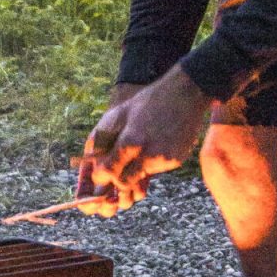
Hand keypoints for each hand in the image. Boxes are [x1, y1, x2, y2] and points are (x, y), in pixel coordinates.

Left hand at [80, 67, 210, 216]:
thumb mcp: (121, 112)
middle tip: (116, 168)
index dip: (101, 175)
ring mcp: (164, 160)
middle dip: (117, 178)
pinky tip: (156, 144)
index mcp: (131, 141)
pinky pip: (158, 170)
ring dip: (135, 169)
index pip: (109, 171)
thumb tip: (90, 155)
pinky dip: (152, 163)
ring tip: (140, 148)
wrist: (186, 94)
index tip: (100, 172)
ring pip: (141, 177)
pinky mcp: (176, 161)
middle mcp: (148, 154)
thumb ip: (104, 135)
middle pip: (124, 183)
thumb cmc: (149, 100)